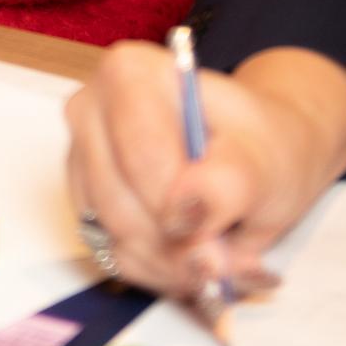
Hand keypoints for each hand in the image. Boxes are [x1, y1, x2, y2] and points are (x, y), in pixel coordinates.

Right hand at [65, 43, 345, 301]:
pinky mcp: (85, 200)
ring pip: (114, 236)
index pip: (140, 158)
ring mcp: (81, 157)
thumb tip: (185, 212)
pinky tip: (192, 255)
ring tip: (220, 258)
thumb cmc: (260, 146)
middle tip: (231, 260)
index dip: (181, 213)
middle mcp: (90, 110)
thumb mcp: (264, 162)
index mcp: (130, 74)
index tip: (221, 244)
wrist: (255, 156)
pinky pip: (113, 255)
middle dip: (180, 248)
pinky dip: (160, 271)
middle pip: (120, 205)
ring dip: (173, 265)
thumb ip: (227, 185)